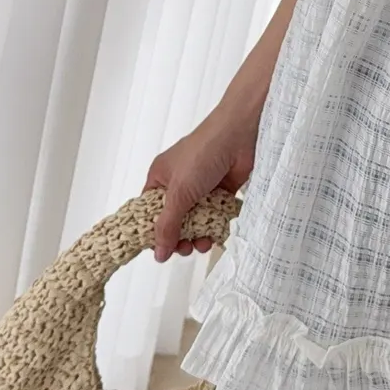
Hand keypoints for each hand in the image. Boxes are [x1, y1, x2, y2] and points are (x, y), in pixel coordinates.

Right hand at [140, 104, 260, 260]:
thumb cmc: (204, 153)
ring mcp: (201, 186)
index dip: (152, 231)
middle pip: (174, 219)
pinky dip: (214, 226)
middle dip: (179, 237)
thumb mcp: (179, 193)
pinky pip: (214, 215)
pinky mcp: (221, 190)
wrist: (240, 135)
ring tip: (203, 243)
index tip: (159, 250)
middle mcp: (179, 182)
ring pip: (195, 220)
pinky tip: (216, 235)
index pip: (149, 211)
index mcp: (160, 178)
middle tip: (185, 248)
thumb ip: (168, 225)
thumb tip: (158, 254)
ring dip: (198, 235)